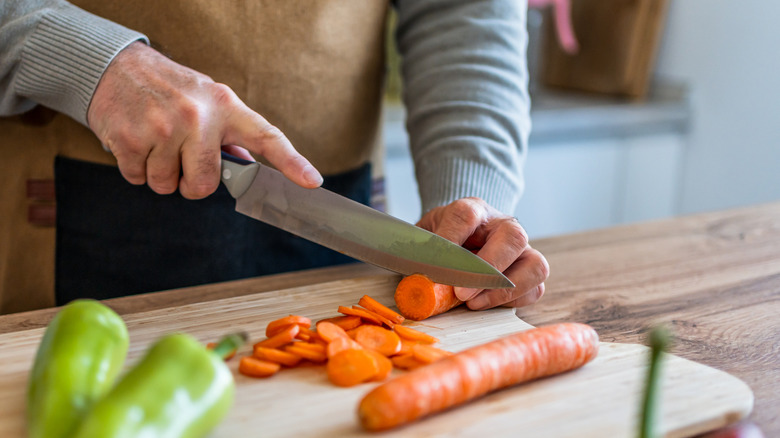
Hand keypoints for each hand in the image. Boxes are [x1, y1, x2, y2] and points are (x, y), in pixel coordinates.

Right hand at [87, 42, 321, 198]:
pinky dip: (135, 168)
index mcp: (225, 106)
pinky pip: (138, 179)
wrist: (114, 66)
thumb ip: (229, 135)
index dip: (292, 162)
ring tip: (155, 142)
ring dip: (159, 174)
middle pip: (205, 184)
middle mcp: (198, 117)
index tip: (313, 182)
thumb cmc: (168, 90)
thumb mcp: (207, 101)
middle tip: (180, 158)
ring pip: (168, 186)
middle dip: (190, 182)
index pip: (266, 137)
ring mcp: (164, 128)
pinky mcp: (132, 140)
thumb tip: (246, 167)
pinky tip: (135, 141)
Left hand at [417, 197, 548, 309]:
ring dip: (504, 290)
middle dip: (487, 268)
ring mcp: (522, 249)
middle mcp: (503, 225)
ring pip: (535, 265)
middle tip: (461, 292)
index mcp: (473, 210)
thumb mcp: (425, 237)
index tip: (435, 263)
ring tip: (474, 303)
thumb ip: (423, 254)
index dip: (450, 239)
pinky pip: (535, 288)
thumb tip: (421, 282)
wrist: (460, 237)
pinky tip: (485, 303)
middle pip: (513, 236)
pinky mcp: (529, 271)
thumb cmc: (443, 239)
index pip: (466, 215)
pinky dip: (512, 301)